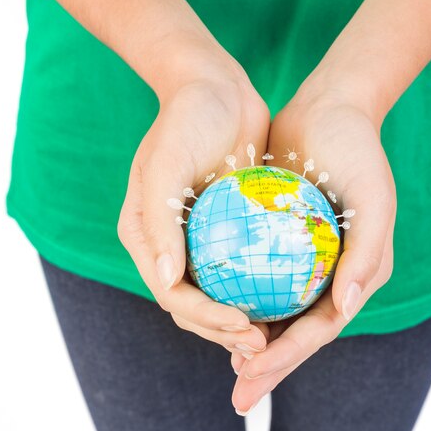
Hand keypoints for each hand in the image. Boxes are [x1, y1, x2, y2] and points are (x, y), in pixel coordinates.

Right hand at [118, 58, 270, 356]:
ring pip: (217, 294)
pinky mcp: (225, 230)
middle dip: (224, 330)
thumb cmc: (186, 120)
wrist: (214, 88)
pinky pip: (240, 270)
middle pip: (192, 305)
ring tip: (277, 333)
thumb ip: (158, 223)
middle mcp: (167, 245)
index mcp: (144, 236)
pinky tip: (286, 301)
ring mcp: (196, 240)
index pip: (171, 293)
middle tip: (264, 343)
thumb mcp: (167, 164)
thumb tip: (164, 279)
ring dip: (242, 320)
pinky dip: (257, 290)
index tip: (244, 325)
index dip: (205, 318)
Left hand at [229, 83, 396, 412]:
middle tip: (238, 395)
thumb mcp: (374, 200)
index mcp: (357, 276)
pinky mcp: (282, 241)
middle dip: (268, 366)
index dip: (287, 358)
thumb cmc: (358, 154)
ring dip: (252, 341)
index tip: (251, 377)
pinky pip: (261, 276)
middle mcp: (332, 275)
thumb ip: (366, 256)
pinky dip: (242, 299)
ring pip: (277, 310)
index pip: (320, 329)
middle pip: (296, 331)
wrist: (331, 111)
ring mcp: (307, 261)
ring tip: (226, 365)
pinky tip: (215, 311)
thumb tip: (344, 309)